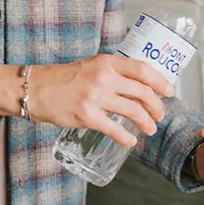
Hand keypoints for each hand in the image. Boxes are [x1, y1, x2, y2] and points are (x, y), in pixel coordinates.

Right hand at [29, 55, 173, 146]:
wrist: (33, 88)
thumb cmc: (65, 79)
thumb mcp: (92, 67)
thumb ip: (115, 73)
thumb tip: (141, 87)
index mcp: (107, 63)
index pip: (143, 70)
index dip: (161, 82)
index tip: (169, 91)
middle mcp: (103, 77)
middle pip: (143, 92)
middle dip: (156, 107)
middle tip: (159, 116)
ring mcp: (95, 97)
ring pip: (133, 111)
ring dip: (146, 123)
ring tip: (150, 129)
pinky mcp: (86, 116)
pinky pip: (115, 129)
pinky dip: (127, 138)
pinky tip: (130, 141)